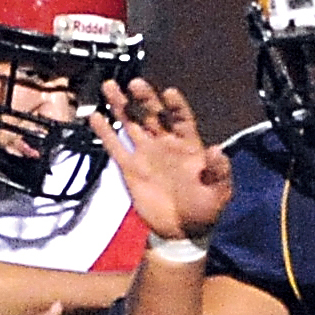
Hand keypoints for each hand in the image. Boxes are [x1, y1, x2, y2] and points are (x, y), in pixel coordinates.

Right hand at [88, 79, 233, 241]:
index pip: (181, 118)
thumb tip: (217, 150)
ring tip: (110, 87)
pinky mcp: (130, 169)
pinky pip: (116, 147)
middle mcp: (165, 144)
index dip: (175, 105)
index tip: (168, 93)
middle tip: (135, 83)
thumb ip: (219, 171)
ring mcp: (146, 154)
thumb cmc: (205, 209)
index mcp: (189, 145)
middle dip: (145, 98)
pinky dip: (105, 132)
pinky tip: (95, 117)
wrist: (182, 231)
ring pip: (132, 124)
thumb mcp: (220, 191)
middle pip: (153, 114)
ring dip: (122, 106)